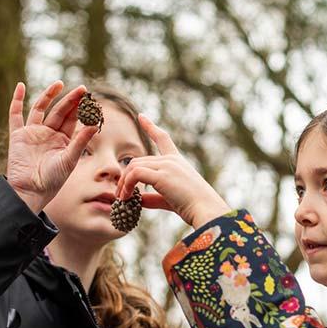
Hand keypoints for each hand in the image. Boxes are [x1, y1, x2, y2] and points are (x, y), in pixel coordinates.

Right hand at [6, 81, 98, 213]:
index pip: (73, 120)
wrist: (30, 191)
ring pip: (41, 108)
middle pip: (60, 111)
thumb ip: (80, 142)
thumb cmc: (52, 180)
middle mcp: (49, 134)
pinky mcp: (18, 135)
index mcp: (63, 140)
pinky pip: (16, 115)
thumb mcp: (69, 159)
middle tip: (82, 89)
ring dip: (48, 95)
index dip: (81, 109)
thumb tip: (95, 126)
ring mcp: (33, 133)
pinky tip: (20, 86)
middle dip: (70, 100)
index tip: (90, 98)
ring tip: (59, 83)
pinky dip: (16, 100)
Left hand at [115, 114, 230, 228]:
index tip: (141, 116)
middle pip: (138, 160)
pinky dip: (127, 185)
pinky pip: (135, 174)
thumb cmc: (194, 207)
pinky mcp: (162, 175)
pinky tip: (126, 197)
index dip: (150, 126)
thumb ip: (154, 198)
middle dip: (125, 177)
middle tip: (120, 195)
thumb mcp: (171, 200)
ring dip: (124, 183)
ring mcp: (167, 165)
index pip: (162, 138)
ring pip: (134, 166)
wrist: (206, 210)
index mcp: (177, 162)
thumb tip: (138, 200)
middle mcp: (172, 160)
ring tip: (122, 199)